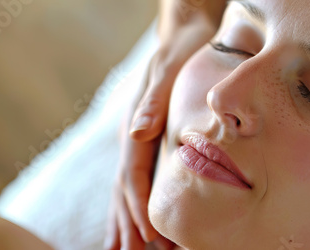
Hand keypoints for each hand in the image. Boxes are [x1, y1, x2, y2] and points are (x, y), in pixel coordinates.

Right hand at [104, 21, 217, 249]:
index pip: (135, 175)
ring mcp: (137, 140)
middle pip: (127, 188)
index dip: (140, 206)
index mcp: (136, 127)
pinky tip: (141, 217)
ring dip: (128, 218)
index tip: (148, 236)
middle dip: (132, 222)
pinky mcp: (147, 140)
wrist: (182, 35)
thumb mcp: (166, 72)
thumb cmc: (179, 54)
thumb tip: (136, 133)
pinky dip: (137, 202)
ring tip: (130, 249)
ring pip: (129, 187)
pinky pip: (139, 178)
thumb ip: (150, 103)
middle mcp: (132, 137)